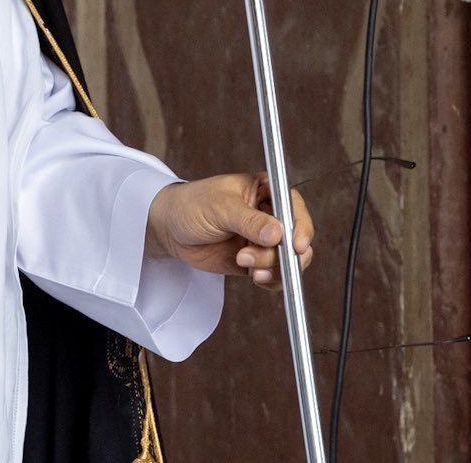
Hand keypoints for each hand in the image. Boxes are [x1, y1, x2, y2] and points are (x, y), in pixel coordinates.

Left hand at [145, 173, 312, 288]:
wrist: (169, 228)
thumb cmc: (192, 205)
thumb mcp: (219, 207)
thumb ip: (249, 221)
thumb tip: (278, 234)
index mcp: (265, 190)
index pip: (293, 205)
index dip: (301, 226)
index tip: (297, 245)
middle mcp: (269, 214)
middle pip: (295, 237)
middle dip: (282, 253)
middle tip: (255, 259)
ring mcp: (263, 239)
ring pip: (287, 259)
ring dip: (271, 267)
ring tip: (243, 263)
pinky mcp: (256, 260)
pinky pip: (275, 274)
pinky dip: (271, 280)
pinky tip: (255, 277)